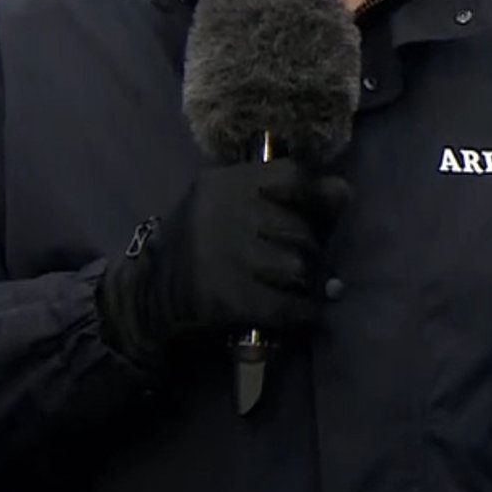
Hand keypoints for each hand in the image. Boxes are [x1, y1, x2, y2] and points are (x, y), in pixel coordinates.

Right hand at [95, 160, 352, 369]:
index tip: (330, 207)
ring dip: (304, 282)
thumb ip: (279, 195)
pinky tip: (303, 315)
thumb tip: (345, 193)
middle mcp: (226, 213)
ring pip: (296, 266)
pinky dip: (301, 314)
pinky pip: (285, 306)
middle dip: (309, 250)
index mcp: (224, 184)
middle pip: (299, 228)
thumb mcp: (225, 205)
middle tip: (303, 264)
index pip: (292, 176)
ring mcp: (225, 256)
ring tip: (295, 288)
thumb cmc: (197, 245)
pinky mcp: (226, 297)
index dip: (317, 194)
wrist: (146, 295)